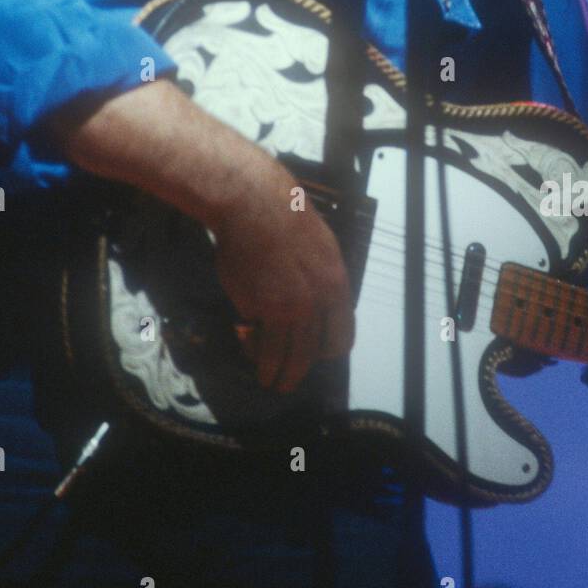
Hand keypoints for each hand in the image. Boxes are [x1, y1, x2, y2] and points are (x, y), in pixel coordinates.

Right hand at [213, 167, 354, 394]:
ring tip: (267, 379)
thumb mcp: (321, 248)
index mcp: (336, 286)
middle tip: (288, 382)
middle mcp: (315, 302)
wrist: (254, 205)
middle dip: (297, 372)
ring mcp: (285, 308)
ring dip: (273, 371)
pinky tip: (246, 344)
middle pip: (310, 353)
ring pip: (282, 354)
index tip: (318, 357)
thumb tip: (317, 308)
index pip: (341, 336)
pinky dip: (251, 343)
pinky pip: (256, 333)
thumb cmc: (285, 218)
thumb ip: (321, 282)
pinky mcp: (258, 307)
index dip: (328, 351)